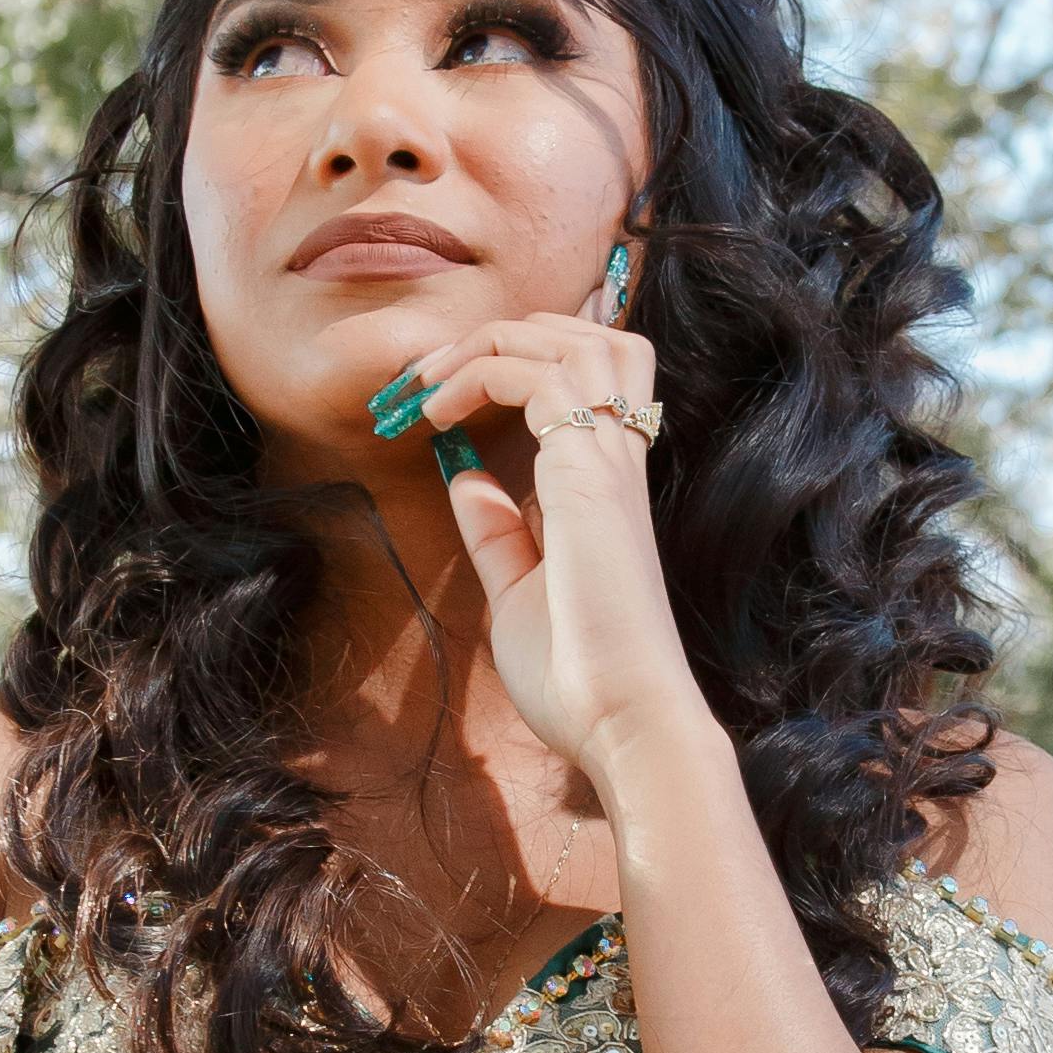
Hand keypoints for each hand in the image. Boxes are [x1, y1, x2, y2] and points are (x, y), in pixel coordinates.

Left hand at [395, 310, 694, 780]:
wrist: (622, 719)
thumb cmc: (579, 675)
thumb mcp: (517, 592)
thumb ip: (498, 534)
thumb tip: (468, 477)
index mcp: (610, 485)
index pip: (598, 376)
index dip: (532, 356)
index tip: (447, 392)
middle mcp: (619, 461)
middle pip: (595, 337)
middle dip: (511, 332)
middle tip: (434, 374)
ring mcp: (609, 463)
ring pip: (572, 340)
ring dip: (491, 342)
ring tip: (430, 382)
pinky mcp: (588, 476)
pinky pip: (537, 378)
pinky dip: (481, 376)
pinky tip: (437, 415)